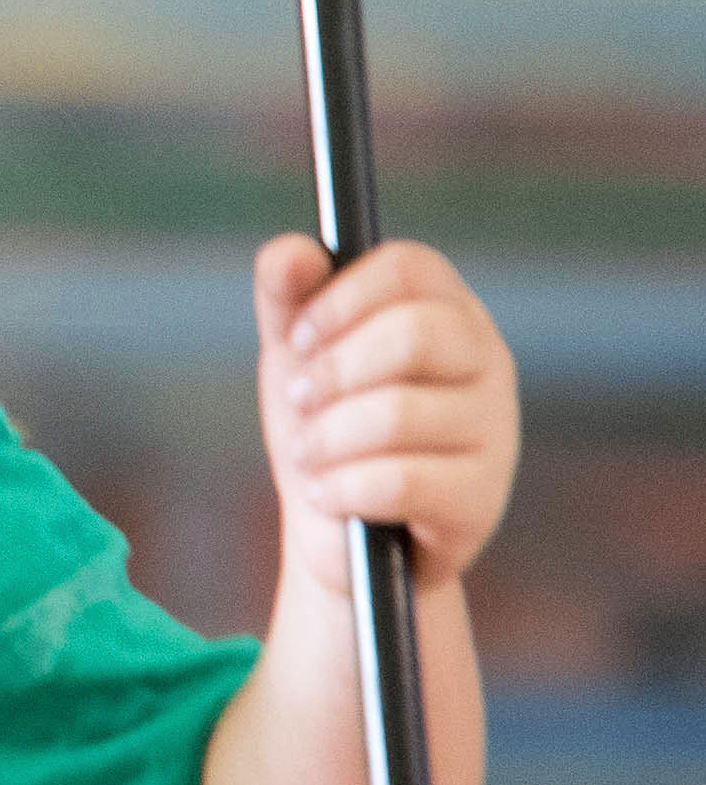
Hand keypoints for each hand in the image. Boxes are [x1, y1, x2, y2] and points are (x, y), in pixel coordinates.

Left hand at [254, 236, 520, 594]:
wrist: (338, 532)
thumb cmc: (326, 426)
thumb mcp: (297, 354)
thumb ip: (288, 296)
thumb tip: (292, 251)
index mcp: (449, 313)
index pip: (412, 266)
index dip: (340, 298)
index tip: (299, 339)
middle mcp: (487, 364)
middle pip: (413, 333)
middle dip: (333, 372)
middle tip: (301, 400)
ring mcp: (496, 433)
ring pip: (399, 413)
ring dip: (326, 439)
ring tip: (310, 457)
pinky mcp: (482, 500)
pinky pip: (400, 481)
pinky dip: (341, 489)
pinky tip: (329, 495)